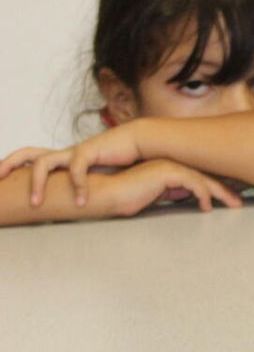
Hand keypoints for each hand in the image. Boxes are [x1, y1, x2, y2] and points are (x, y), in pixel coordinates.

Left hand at [0, 121, 149, 206]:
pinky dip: (77, 186)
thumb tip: (79, 208)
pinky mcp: (88, 151)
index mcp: (63, 158)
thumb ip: (87, 189)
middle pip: (27, 153)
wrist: (142, 143)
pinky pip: (75, 169)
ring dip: (36, 183)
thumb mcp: (99, 178)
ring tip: (36, 203)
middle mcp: (63, 153)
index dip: (14, 166)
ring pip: (42, 162)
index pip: (31, 158)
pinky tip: (81, 202)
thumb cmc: (123, 161)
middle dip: (9, 164)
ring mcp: (74, 151)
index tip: (1, 178)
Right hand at [95, 158, 241, 216]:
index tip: (231, 198)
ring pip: (203, 179)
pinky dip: (203, 195)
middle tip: (239, 202)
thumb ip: (172, 193)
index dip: (217, 187)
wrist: (105, 194)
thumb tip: (191, 197)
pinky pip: (193, 183)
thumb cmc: (125, 197)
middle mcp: (172, 164)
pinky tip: (206, 208)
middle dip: (225, 189)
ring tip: (234, 205)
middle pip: (206, 176)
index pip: (200, 177)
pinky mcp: (166, 171)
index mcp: (170, 169)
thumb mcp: (156, 196)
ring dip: (221, 193)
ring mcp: (169, 165)